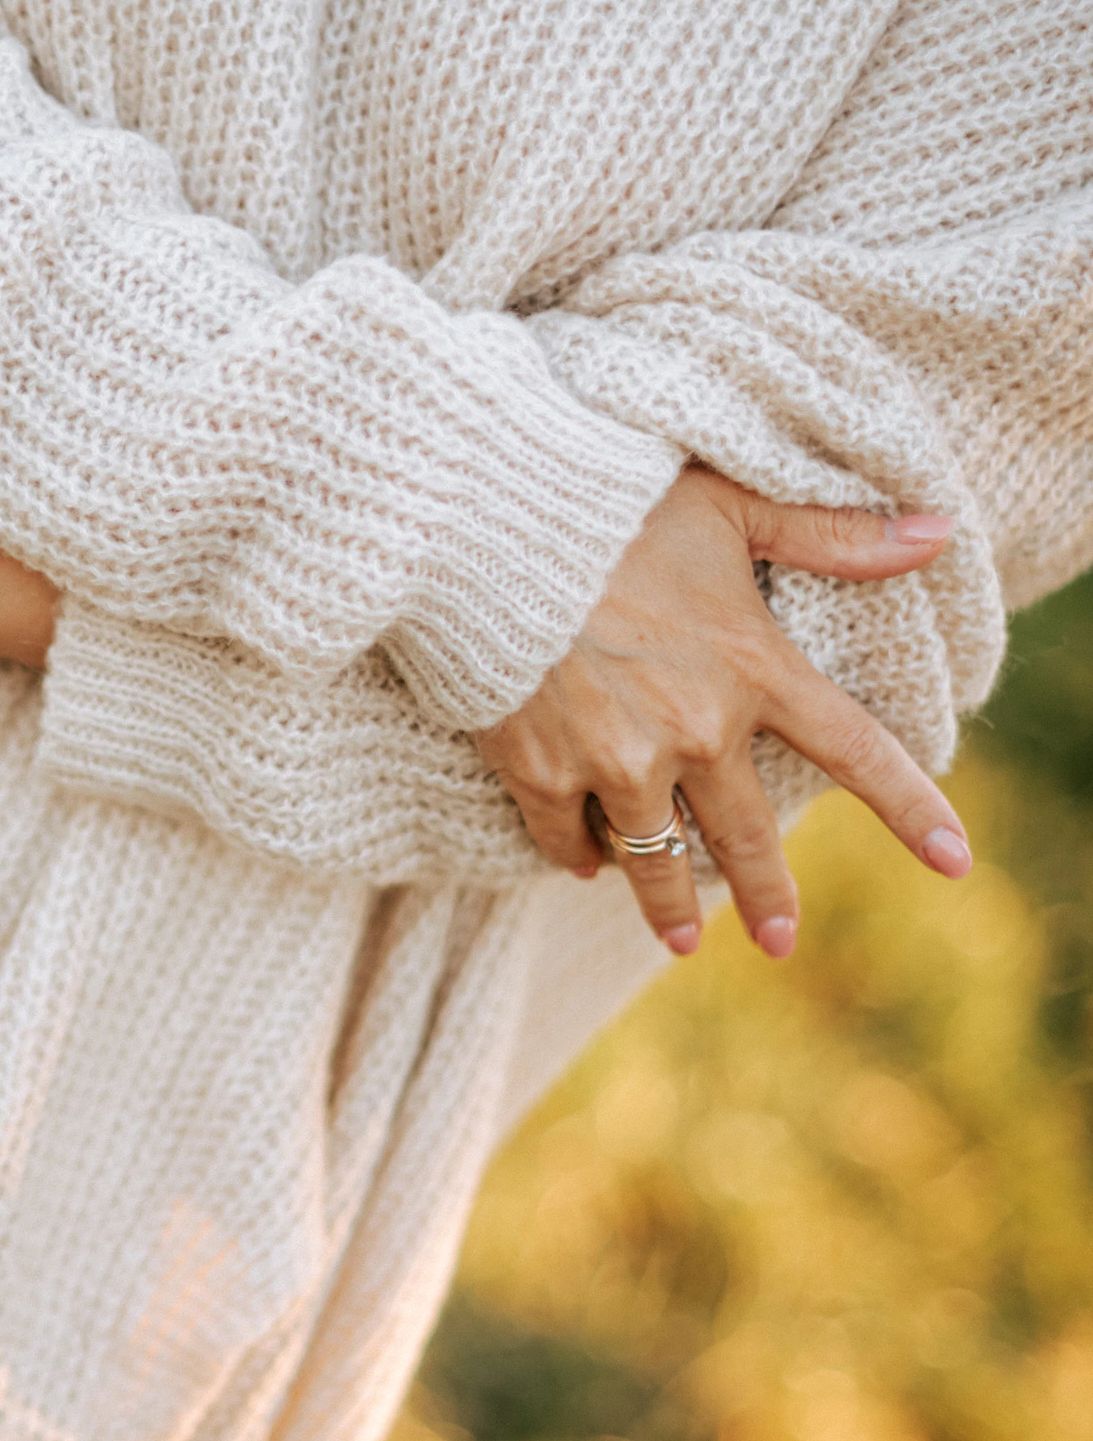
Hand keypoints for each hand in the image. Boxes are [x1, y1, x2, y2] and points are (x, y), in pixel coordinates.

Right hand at [476, 468, 969, 959]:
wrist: (485, 527)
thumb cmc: (610, 499)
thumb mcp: (727, 502)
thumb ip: (829, 531)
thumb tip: (936, 533)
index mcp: (753, 666)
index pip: (855, 749)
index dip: (911, 809)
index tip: (955, 860)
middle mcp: (695, 729)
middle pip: (746, 837)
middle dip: (766, 896)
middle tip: (780, 940)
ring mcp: (617, 759)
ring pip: (655, 858)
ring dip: (670, 907)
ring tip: (681, 941)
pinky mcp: (542, 771)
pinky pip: (568, 838)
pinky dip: (579, 853)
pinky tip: (585, 862)